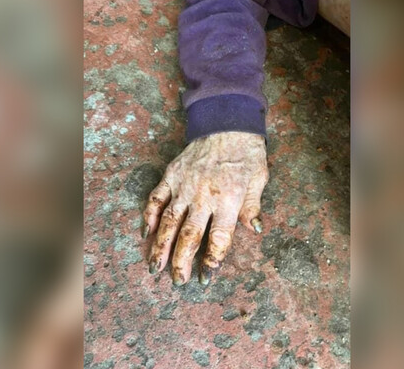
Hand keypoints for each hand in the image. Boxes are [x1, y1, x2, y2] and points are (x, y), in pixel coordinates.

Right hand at [143, 131, 268, 285]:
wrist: (227, 123)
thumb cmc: (246, 154)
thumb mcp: (258, 179)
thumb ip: (253, 207)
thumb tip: (254, 230)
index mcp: (228, 201)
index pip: (219, 238)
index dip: (212, 260)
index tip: (206, 277)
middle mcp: (204, 197)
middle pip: (189, 236)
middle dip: (182, 262)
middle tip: (178, 280)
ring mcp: (184, 186)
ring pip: (168, 222)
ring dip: (160, 246)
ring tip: (154, 267)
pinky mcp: (171, 175)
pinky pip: (156, 198)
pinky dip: (148, 215)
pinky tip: (144, 232)